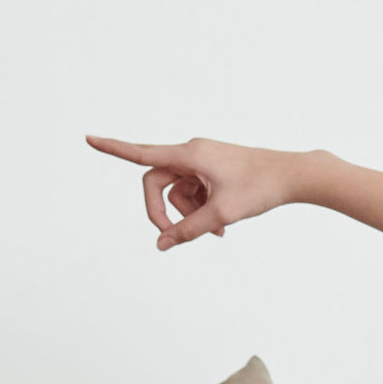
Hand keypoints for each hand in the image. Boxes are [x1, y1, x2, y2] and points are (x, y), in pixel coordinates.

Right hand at [86, 134, 313, 249]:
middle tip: (171, 237)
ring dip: (188, 215)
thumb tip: (161, 244)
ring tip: (217, 232)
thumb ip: (187, 231)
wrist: (292, 176)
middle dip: (163, 212)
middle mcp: (191, 152)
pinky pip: (193, 193)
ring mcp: (201, 161)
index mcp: (190, 154)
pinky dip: (201, 211)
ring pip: (177, 193)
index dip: (113, 149)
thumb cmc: (260, 188)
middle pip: (157, 184)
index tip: (89, 139)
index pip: (142, 153)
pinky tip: (222, 228)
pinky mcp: (211, 170)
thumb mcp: (221, 215)